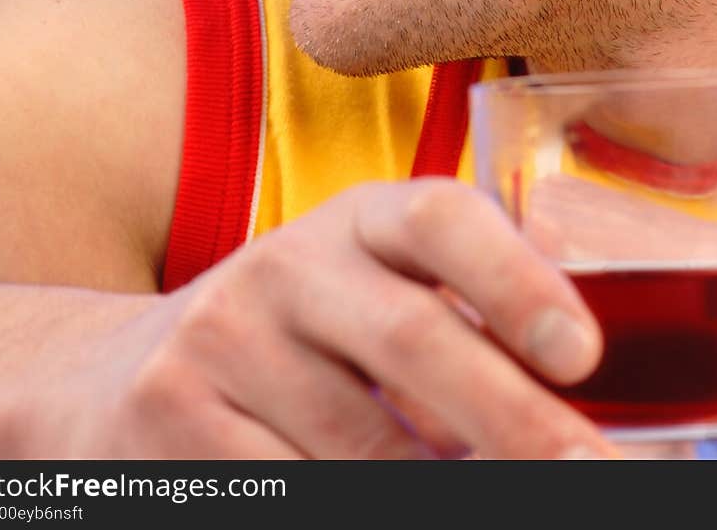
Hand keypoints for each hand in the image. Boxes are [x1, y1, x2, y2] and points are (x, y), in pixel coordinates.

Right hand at [45, 179, 611, 458]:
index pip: (438, 217)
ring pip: (359, 447)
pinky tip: (399, 509)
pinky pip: (291, 490)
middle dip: (512, 420)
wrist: (126, 376)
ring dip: (439, 493)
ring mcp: (221, 340)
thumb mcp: (373, 285)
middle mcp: (285, 264)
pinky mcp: (172, 421)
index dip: (515, 279)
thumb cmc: (302, 335)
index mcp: (356, 221)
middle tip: (590, 477)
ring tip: (498, 500)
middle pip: (411, 335)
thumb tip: (588, 332)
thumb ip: (463, 296)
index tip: (583, 356)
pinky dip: (356, 510)